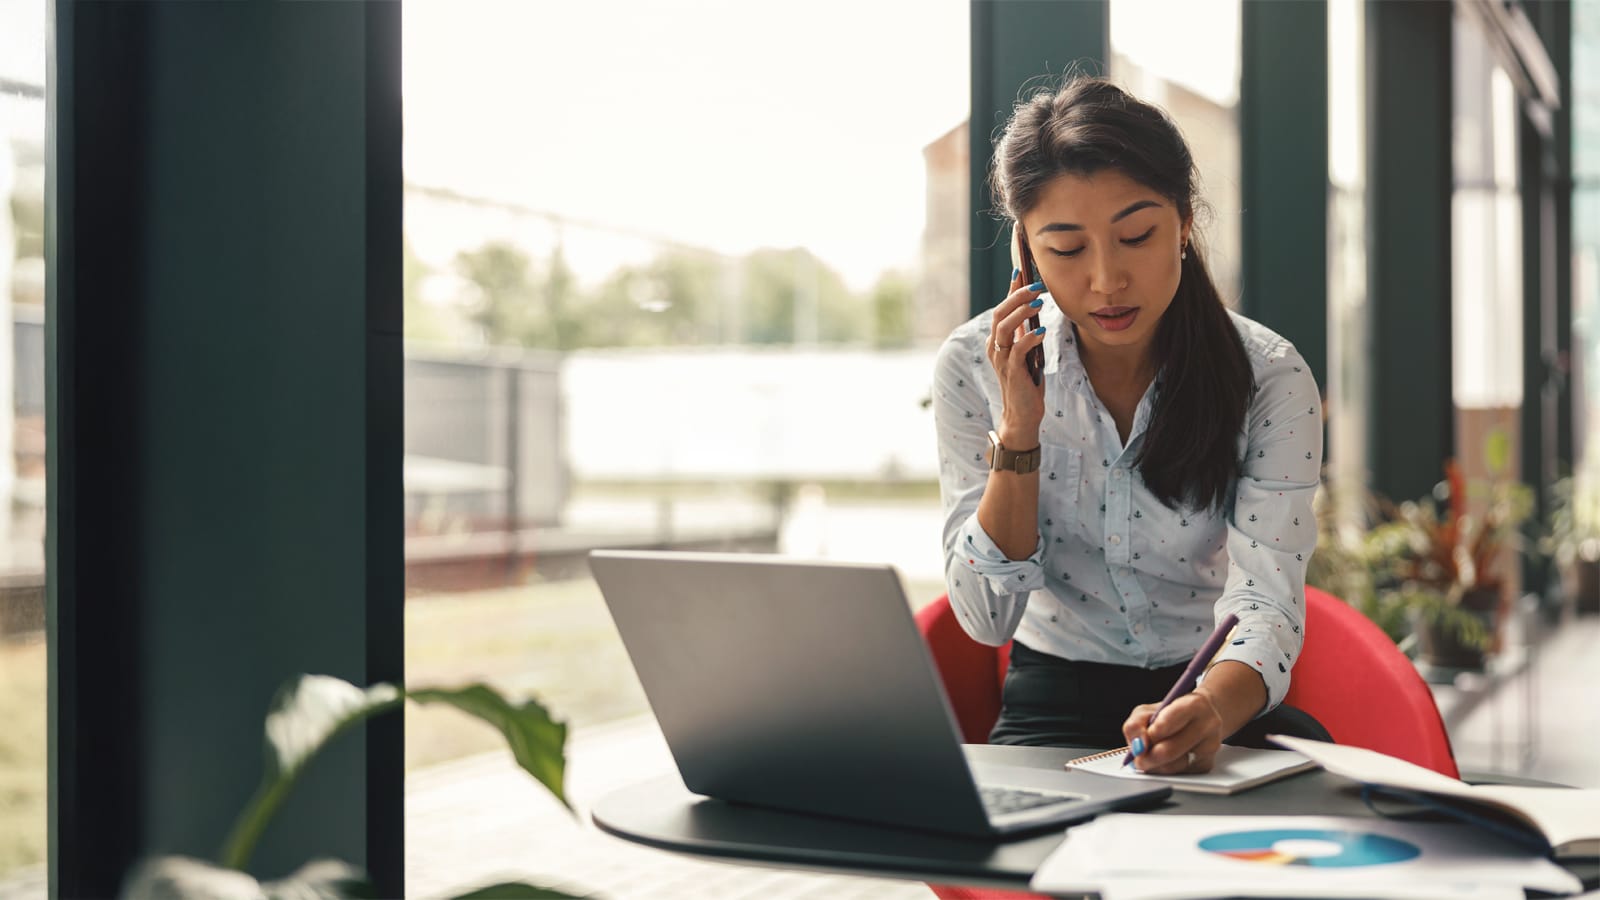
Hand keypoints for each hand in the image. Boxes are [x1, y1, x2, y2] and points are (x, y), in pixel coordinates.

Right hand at [987, 268, 1047, 443]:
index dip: (1010, 289)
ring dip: (1022, 312)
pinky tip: (1040, 331)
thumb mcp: (1026, 354)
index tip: (1020, 270)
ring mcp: (1001, 359)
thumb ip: (1025, 335)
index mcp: (997, 341)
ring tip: (1039, 302)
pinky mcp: (1011, 372)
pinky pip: (1018, 349)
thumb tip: (1034, 311)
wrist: (1022, 415)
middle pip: (1000, 313)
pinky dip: (1029, 337)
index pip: (1002, 309)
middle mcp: (995, 347)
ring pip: (1004, 327)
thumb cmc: (1026, 384)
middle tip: (1036, 285)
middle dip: (1017, 296)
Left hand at [1121, 690, 1224, 774]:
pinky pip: (1179, 774)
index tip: (1141, 741)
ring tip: (1150, 756)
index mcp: (1194, 705)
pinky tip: (1163, 761)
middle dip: (1147, 757)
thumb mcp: (1148, 710)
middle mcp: (1207, 725)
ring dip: (1155, 765)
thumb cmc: (1171, 712)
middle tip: (1138, 758)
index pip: (1169, 722)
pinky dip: (1165, 770)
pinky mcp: (1207, 764)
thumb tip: (1137, 747)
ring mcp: (1210, 747)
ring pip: (1174, 766)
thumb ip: (1136, 724)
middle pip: (1169, 750)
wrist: (1201, 717)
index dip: (1151, 734)